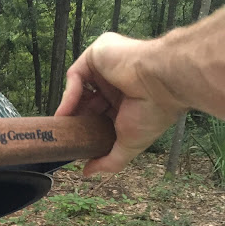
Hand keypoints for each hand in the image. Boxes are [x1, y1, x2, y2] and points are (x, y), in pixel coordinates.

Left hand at [55, 32, 184, 175]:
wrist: (162, 80)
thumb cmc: (153, 111)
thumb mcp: (129, 144)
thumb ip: (109, 161)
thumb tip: (87, 173)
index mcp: (126, 100)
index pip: (97, 115)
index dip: (84, 129)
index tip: (76, 143)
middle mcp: (115, 83)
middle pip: (84, 103)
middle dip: (74, 120)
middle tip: (66, 136)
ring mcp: (106, 67)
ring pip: (78, 89)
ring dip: (68, 109)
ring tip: (63, 127)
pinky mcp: (98, 53)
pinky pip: (75, 74)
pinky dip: (69, 94)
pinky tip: (66, 113)